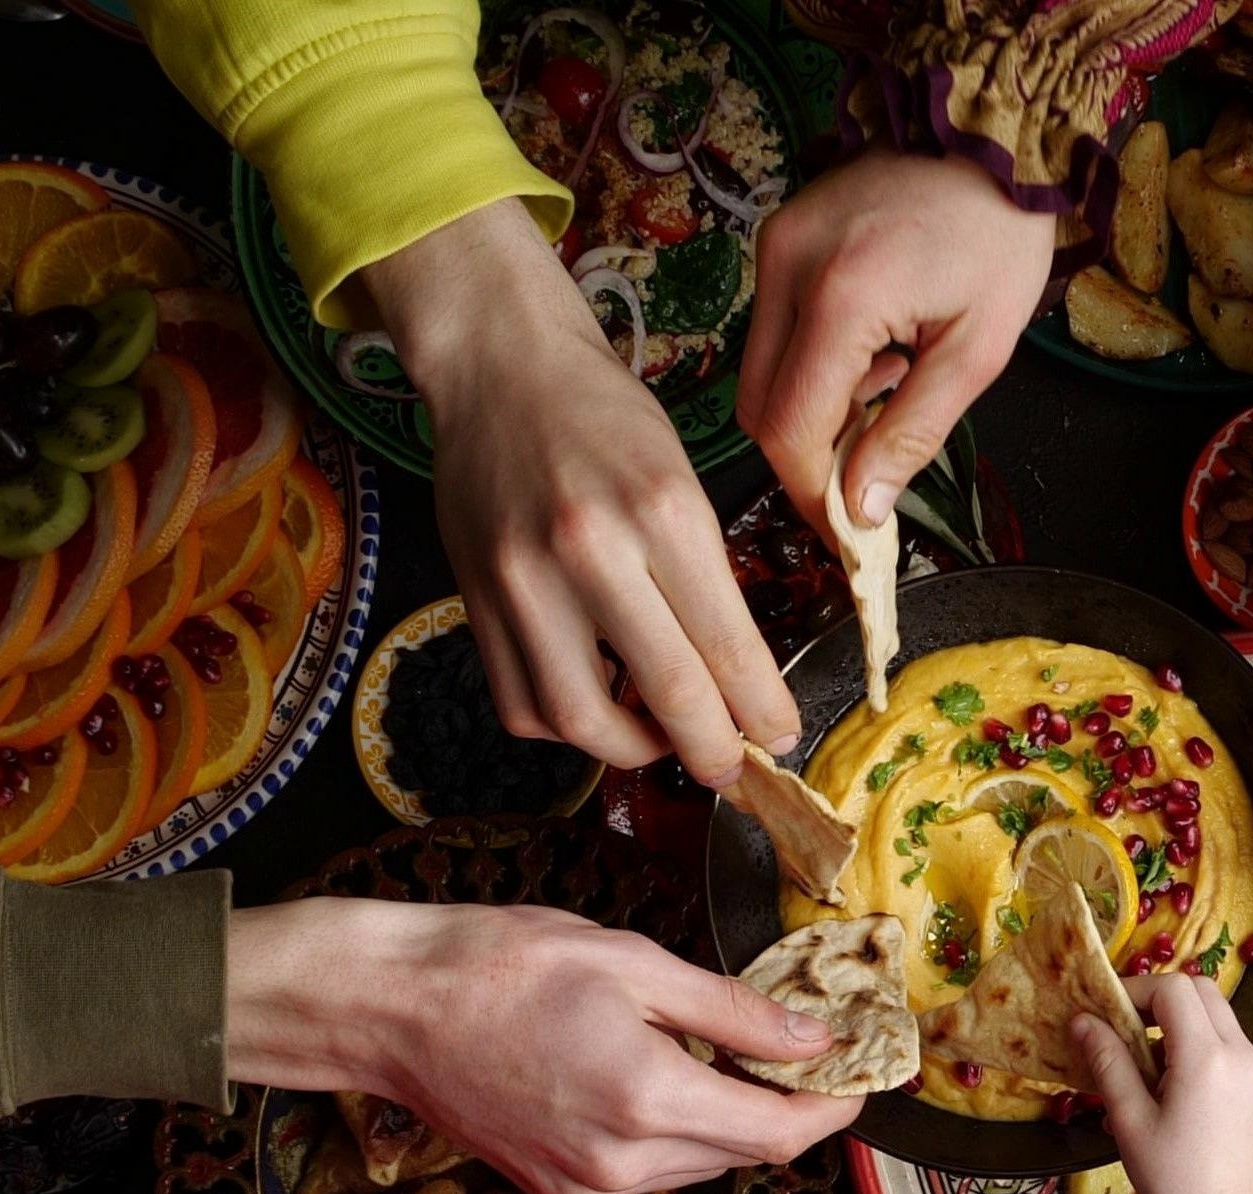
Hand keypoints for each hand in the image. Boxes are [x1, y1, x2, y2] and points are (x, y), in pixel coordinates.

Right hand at [227, 898, 860, 1193]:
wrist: (389, 1010)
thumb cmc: (499, 964)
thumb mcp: (632, 963)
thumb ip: (732, 1012)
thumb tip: (811, 1040)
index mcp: (647, 1100)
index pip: (777, 1134)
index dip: (831, 1111)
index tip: (858, 1076)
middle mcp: (620, 1164)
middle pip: (742, 1154)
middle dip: (784, 1109)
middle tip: (804, 1052)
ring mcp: (584, 1189)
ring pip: (697, 1165)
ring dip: (725, 1119)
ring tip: (722, 1054)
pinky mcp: (556, 1193)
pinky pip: (647, 1172)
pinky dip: (671, 1133)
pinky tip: (653, 1077)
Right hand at [360, 199, 794, 786]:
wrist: (500, 368)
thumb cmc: (604, 417)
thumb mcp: (683, 480)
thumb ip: (705, 579)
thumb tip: (735, 681)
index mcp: (662, 512)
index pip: (726, 645)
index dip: (760, 710)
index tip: (777, 737)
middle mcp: (589, 549)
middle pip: (665, 695)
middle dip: (710, 750)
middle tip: (730, 766)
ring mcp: (521, 580)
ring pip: (579, 718)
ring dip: (629, 750)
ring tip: (657, 736)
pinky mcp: (474, 597)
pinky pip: (520, 701)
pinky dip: (564, 724)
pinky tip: (594, 705)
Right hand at [742, 152, 1057, 536]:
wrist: (991, 138)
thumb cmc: (997, 235)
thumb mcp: (977, 349)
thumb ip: (913, 432)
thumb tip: (863, 508)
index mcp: (841, 295)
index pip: (790, 426)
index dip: (810, 491)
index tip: (844, 532)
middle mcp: (788, 266)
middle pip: (758, 405)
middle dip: (805, 457)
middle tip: (863, 477)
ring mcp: (775, 246)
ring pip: (759, 372)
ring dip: (810, 410)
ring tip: (886, 392)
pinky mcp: (777, 237)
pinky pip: (773, 331)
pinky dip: (811, 367)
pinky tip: (872, 354)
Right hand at [1069, 972, 1252, 1193]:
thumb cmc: (1175, 1182)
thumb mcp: (1130, 1121)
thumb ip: (1108, 1063)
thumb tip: (1084, 1021)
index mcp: (1207, 1058)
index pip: (1174, 988)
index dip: (1135, 989)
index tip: (1104, 1011)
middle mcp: (1240, 1053)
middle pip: (1200, 991)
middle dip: (1158, 998)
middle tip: (1122, 1027)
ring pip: (1217, 1016)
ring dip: (1178, 1022)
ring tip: (1142, 1063)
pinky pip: (1228, 1045)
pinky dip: (1197, 1044)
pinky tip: (1169, 1085)